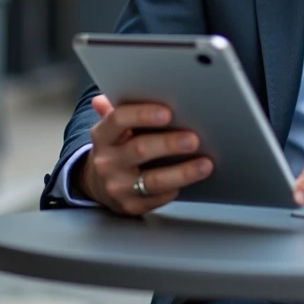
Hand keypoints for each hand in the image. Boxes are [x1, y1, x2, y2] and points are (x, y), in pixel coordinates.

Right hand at [74, 94, 212, 216]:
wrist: (98, 185)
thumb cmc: (115, 148)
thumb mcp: (112, 128)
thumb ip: (117, 108)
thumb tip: (104, 96)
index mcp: (102, 135)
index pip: (119, 119)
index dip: (143, 114)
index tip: (168, 112)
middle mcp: (106, 161)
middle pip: (140, 149)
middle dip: (170, 144)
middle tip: (195, 138)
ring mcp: (117, 186)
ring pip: (153, 180)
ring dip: (183, 172)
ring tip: (205, 163)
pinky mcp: (130, 206)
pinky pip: (157, 198)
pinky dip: (176, 189)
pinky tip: (192, 181)